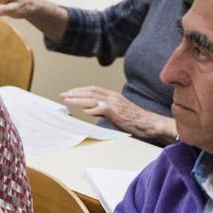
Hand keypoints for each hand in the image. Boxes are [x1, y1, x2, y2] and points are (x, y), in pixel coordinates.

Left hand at [60, 86, 177, 142]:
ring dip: (79, 100)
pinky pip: (103, 109)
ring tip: (68, 101)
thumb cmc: (133, 119)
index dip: (79, 90)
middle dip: (74, 93)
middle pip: (90, 92)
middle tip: (63, 95)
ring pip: (93, 99)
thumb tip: (89, 110)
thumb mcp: (115, 111)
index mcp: (112, 95)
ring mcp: (115, 103)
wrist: (149, 123)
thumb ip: (102, 109)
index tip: (68, 93)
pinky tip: (85, 111)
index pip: (92, 89)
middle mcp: (112, 96)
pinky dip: (94, 109)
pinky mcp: (118, 112)